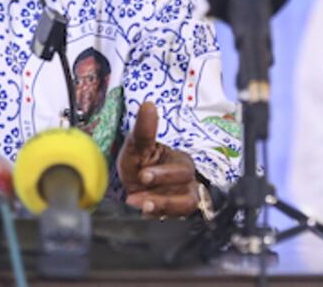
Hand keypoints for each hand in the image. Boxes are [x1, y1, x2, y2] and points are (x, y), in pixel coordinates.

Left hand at [117, 101, 199, 218]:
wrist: (138, 191)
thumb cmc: (140, 166)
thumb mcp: (136, 149)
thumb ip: (143, 131)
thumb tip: (148, 104)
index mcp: (179, 160)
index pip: (179, 162)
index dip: (163, 169)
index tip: (143, 173)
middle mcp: (186, 179)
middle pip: (184, 177)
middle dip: (162, 180)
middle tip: (141, 181)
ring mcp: (184, 197)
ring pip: (186, 202)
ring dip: (164, 204)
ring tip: (142, 205)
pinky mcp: (179, 214)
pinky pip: (179, 217)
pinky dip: (162, 215)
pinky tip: (146, 213)